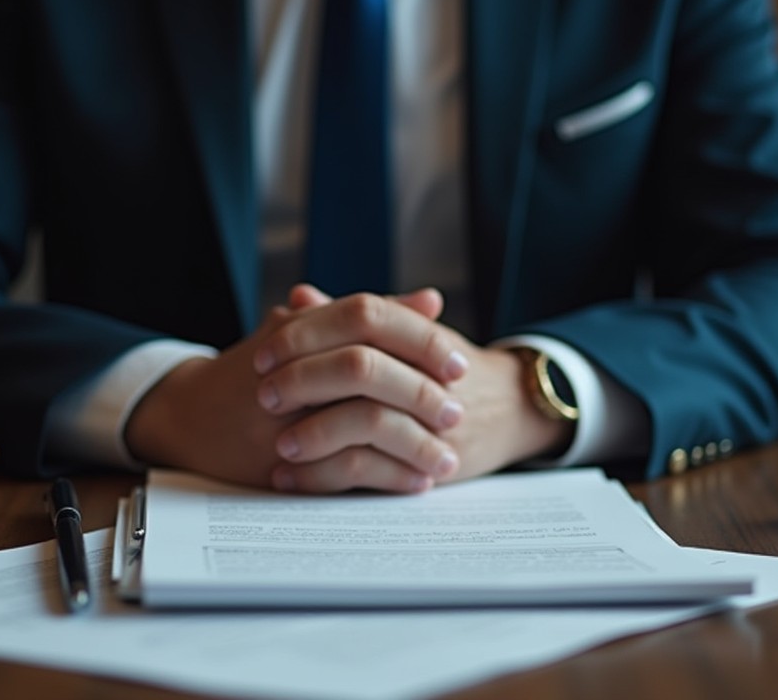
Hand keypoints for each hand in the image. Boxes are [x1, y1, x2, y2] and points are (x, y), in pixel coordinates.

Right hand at [123, 288, 464, 491]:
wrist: (186, 416)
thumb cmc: (259, 371)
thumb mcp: (308, 334)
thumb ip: (370, 318)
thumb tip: (432, 300)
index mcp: (298, 329)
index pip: (368, 318)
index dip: (420, 340)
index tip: (459, 363)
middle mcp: (287, 366)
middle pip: (365, 369)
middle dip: (419, 394)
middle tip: (457, 414)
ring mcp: (279, 416)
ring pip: (357, 421)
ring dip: (411, 443)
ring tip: (446, 458)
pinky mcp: (276, 463)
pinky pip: (341, 471)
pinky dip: (386, 477)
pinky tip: (414, 483)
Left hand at [257, 285, 572, 491]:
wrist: (513, 409)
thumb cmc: (445, 370)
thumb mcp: (405, 337)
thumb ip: (352, 320)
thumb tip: (301, 298)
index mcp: (419, 332)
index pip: (362, 315)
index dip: (308, 333)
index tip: (264, 352)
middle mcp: (430, 373)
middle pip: (360, 367)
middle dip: (304, 383)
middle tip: (264, 396)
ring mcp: (433, 419)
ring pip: (367, 422)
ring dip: (314, 435)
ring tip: (276, 447)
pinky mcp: (430, 463)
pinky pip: (372, 472)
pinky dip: (324, 477)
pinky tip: (292, 478)